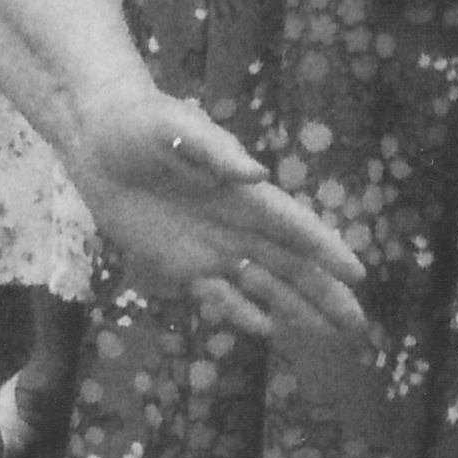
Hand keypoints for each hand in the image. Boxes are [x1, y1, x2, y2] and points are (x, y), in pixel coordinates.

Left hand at [61, 86, 368, 348]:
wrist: (99, 139)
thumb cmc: (142, 123)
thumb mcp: (177, 128)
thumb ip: (216, 152)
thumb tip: (256, 174)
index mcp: (243, 194)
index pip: (295, 227)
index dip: (326, 250)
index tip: (357, 273)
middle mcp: (236, 225)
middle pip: (290, 265)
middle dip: (325, 293)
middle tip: (358, 324)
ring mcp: (210, 247)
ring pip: (263, 285)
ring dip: (296, 309)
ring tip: (330, 334)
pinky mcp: (179, 262)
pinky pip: (216, 293)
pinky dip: (240, 311)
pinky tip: (265, 330)